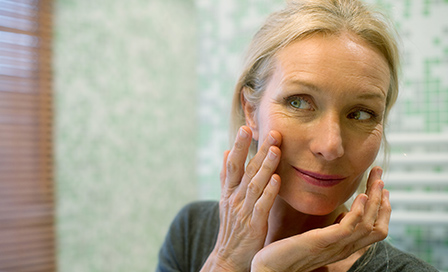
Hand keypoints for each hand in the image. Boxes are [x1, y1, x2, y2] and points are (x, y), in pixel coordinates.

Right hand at [200, 126, 281, 271]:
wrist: (228, 256)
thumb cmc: (232, 225)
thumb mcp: (225, 199)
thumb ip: (226, 176)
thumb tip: (224, 152)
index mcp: (228, 190)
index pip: (232, 163)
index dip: (238, 146)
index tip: (246, 128)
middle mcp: (234, 197)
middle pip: (245, 169)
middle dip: (257, 150)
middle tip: (272, 132)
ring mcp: (243, 211)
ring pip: (254, 184)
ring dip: (265, 167)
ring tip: (276, 150)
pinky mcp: (253, 224)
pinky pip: (261, 206)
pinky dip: (269, 192)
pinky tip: (277, 180)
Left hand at [251, 167, 390, 271]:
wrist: (270, 267)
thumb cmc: (290, 252)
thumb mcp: (318, 238)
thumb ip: (333, 229)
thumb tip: (345, 214)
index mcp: (343, 246)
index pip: (375, 230)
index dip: (382, 208)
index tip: (381, 187)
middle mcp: (343, 248)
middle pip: (376, 225)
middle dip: (381, 199)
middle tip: (379, 174)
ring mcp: (334, 246)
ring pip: (367, 225)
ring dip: (374, 201)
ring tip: (376, 181)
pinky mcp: (321, 242)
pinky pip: (347, 228)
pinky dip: (358, 212)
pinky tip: (360, 196)